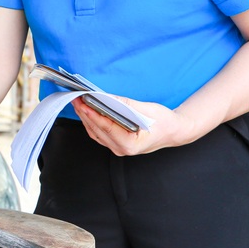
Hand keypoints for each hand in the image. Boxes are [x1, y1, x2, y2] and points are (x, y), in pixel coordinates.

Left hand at [71, 96, 194, 155]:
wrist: (173, 131)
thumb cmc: (164, 122)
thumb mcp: (147, 110)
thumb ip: (126, 105)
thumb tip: (107, 98)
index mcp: (130, 144)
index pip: (106, 127)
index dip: (92, 114)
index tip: (82, 103)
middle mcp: (121, 149)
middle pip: (97, 130)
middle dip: (85, 113)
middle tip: (75, 98)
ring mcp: (117, 148)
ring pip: (94, 132)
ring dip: (85, 117)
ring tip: (77, 102)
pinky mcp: (115, 143)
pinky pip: (98, 132)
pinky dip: (91, 120)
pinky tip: (86, 109)